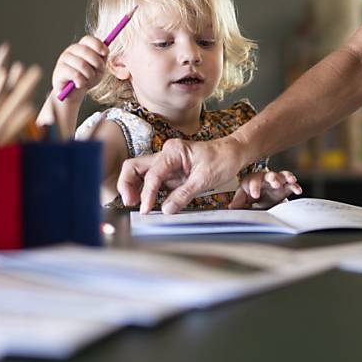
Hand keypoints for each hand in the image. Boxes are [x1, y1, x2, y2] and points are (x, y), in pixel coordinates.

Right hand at [51, 35, 107, 97]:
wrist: (72, 94)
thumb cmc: (87, 79)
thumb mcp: (98, 69)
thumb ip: (102, 59)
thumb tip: (106, 51)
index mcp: (81, 47)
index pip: (88, 39)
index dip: (98, 45)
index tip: (105, 53)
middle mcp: (71, 51)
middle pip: (86, 51)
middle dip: (97, 63)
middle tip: (99, 72)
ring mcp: (64, 59)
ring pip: (82, 64)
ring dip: (90, 75)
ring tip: (88, 80)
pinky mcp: (59, 71)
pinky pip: (75, 75)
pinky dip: (82, 82)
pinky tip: (80, 85)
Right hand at [117, 137, 246, 214]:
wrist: (233, 153)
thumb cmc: (222, 160)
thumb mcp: (204, 180)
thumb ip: (183, 195)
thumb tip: (166, 209)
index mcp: (173, 151)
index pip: (152, 174)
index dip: (147, 194)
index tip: (145, 209)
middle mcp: (166, 154)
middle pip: (134, 167)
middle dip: (127, 184)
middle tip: (130, 203)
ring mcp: (166, 163)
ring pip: (140, 173)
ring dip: (134, 188)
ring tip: (135, 204)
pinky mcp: (170, 172)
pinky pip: (152, 180)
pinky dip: (146, 191)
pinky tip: (147, 203)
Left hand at [229, 170, 302, 208]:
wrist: (261, 193)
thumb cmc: (251, 192)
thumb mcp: (243, 196)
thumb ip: (239, 201)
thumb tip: (231, 207)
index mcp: (253, 180)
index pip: (253, 181)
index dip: (254, 187)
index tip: (255, 195)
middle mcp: (265, 178)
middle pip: (269, 175)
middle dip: (273, 179)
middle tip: (275, 184)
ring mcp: (276, 180)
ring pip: (282, 176)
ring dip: (286, 177)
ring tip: (291, 180)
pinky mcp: (285, 186)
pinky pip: (290, 183)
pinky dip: (295, 185)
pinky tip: (298, 190)